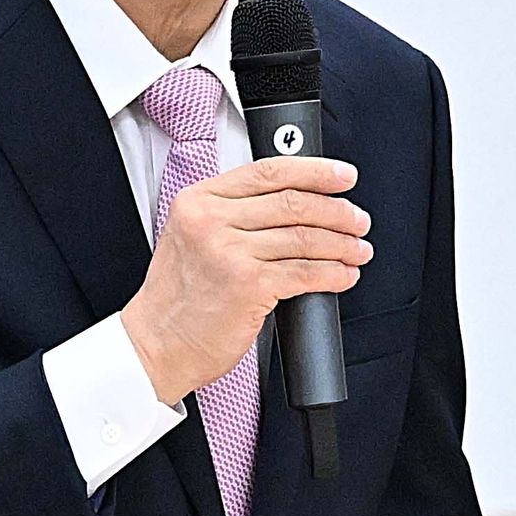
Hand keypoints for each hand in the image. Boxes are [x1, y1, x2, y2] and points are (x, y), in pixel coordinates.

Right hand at [120, 157, 369, 404]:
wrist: (157, 344)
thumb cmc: (177, 299)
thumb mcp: (190, 238)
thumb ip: (230, 215)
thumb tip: (291, 204)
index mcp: (199, 200)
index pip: (268, 171)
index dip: (316, 171)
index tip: (342, 176)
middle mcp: (211, 221)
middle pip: (293, 202)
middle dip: (338, 210)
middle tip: (358, 219)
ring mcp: (229, 252)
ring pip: (305, 237)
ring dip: (342, 244)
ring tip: (358, 250)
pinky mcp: (248, 286)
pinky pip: (305, 273)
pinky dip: (333, 274)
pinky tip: (344, 275)